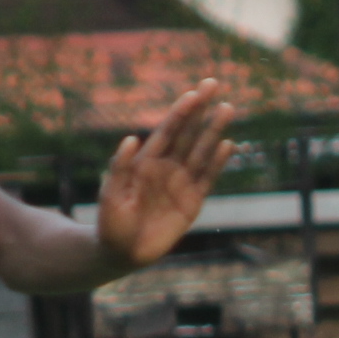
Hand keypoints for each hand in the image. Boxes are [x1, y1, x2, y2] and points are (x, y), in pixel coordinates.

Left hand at [94, 82, 236, 272]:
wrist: (121, 252)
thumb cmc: (110, 222)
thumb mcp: (110, 194)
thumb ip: (120, 168)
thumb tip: (132, 138)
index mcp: (146, 160)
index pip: (167, 130)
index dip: (180, 112)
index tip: (194, 94)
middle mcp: (166, 166)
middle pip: (187, 133)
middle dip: (200, 110)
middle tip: (213, 84)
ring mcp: (181, 183)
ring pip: (201, 151)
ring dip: (214, 130)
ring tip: (227, 108)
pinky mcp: (192, 202)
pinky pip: (208, 178)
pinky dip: (218, 162)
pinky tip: (228, 145)